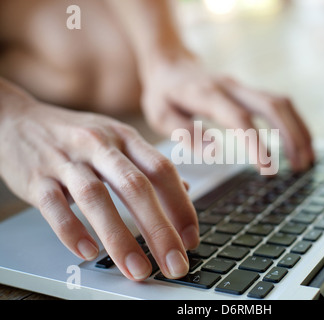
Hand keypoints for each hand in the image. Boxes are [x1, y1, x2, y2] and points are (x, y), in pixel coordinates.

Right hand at [0, 96, 198, 280]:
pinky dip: (72, 231)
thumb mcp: (117, 139)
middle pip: (137, 187)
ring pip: (97, 199)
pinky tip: (89, 252)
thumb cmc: (75, 135)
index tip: (191, 238)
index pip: (162, 170)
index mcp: (125, 138)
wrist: (16, 119)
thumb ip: (148, 164)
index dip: (181, 205)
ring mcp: (67, 160)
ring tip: (138, 269)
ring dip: (120, 239)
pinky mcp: (37, 177)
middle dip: (160, 230)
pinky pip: (55, 206)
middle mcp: (100, 146)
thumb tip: (184, 189)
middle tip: (175, 264)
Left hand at [140, 54, 314, 170]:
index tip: (268, 169)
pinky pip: (278, 103)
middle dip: (291, 136)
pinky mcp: (248, 90)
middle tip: (302, 166)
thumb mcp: (159, 114)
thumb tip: (215, 151)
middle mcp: (230, 87)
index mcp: (205, 94)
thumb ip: (184, 132)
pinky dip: (293, 124)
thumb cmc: (163, 93)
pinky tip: (299, 143)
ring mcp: (242, 86)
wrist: (170, 62)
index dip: (256, 143)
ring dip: (298, 130)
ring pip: (281, 102)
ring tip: (307, 160)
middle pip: (272, 105)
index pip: (238, 118)